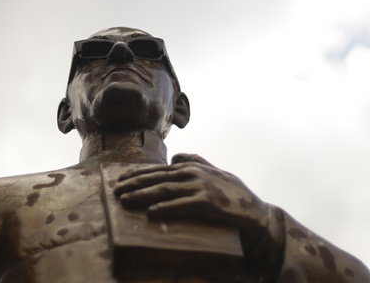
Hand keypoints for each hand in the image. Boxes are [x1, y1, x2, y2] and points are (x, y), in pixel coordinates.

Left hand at [114, 153, 269, 231]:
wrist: (255, 212)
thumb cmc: (233, 193)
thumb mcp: (215, 172)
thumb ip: (196, 161)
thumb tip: (177, 156)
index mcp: (192, 167)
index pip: (159, 170)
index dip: (138, 175)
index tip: (121, 180)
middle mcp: (193, 173)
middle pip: (157, 179)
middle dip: (133, 184)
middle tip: (115, 191)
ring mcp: (201, 187)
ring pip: (164, 190)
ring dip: (142, 195)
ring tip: (125, 200)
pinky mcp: (208, 202)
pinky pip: (182, 205)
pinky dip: (166, 208)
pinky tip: (151, 212)